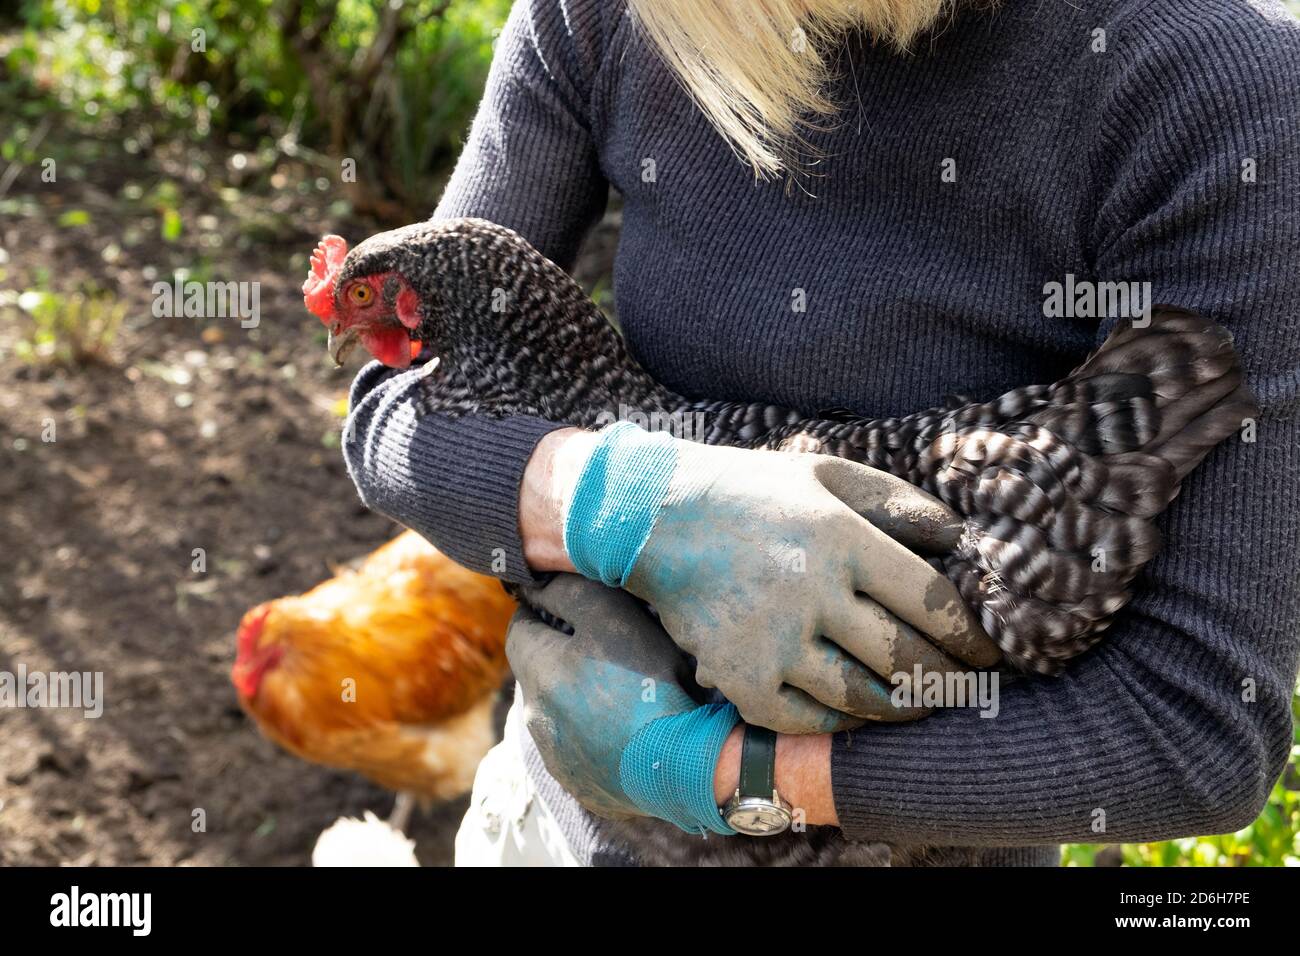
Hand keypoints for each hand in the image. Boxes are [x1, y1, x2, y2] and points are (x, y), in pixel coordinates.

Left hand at [508, 574, 738, 832]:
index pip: (518, 630)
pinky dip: (589, 733)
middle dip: (559, 655)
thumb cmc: (648, 682)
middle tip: (600, 647)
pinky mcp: (577, 783)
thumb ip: (568, 593)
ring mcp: (555, 756)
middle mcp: (535, 718)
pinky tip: (624, 728)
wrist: (683, 764)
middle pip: (537, 672)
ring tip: (618, 690)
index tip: (562, 605)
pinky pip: (574, 747)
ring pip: (554, 712)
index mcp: (538, 674)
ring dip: (574, 696)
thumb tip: (537, 584)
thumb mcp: (612, 618)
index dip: (539, 612)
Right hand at [623, 441, 999, 733]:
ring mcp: (772, 639)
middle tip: (965, 689)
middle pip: (905, 658)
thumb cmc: (752, 492)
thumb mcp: (827, 475)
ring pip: (860, 697)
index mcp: (841, 537)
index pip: (931, 603)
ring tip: (920, 705)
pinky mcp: (739, 675)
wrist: (655, 518)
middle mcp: (811, 591)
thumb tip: (962, 537)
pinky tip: (858, 712)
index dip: (971, 637)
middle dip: (948, 681)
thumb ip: (898, 502)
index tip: (988, 653)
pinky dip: (841, 722)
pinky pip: (806, 719)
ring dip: (901, 708)